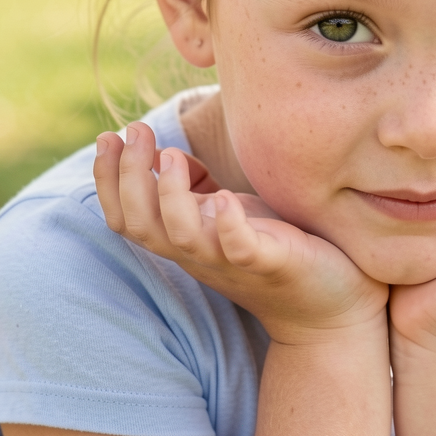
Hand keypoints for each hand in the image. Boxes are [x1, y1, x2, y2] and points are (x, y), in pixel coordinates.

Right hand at [94, 122, 388, 344]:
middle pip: (142, 224)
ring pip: (182, 237)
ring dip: (170, 195)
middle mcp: (200, 253)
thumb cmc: (275, 246)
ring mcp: (233, 261)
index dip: (108, 180)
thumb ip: (195, 187)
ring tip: (171, 157)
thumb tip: (165, 154)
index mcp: (185, 238)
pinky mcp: (272, 264)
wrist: (329, 303)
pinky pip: (241, 249)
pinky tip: (225, 198)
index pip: (126, 216)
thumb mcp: (226, 211)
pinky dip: (229, 227)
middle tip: (135, 132)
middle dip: (129, 176)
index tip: (107, 136)